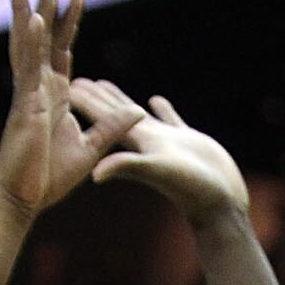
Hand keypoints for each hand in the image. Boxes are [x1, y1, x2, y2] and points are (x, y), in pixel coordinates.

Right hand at [0, 0, 131, 217]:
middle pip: (43, 34)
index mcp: (53, 95)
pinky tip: (35, 21)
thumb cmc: (49, 178)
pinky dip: (31, 44)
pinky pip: (27, 70)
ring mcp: (28, 93)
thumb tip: (138, 111)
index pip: (62, 49)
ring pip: (28, 43)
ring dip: (30, 10)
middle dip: (47, 1)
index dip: (68, 21)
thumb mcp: (92, 148)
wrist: (25, 199)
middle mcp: (38, 87)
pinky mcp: (25, 107)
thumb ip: (112, 127)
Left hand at [70, 82, 251, 223]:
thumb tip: (95, 174)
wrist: (220, 205)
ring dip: (120, 99)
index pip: (102, 118)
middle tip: (76, 79)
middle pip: (113, 113)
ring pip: (137, 114)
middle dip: (95, 97)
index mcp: (136, 144)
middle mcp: (147, 142)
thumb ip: (127, 166)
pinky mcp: (188, 140)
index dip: (84, 102)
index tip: (64, 84)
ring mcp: (167, 142)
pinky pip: (170, 119)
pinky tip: (155, 100)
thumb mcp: (157, 171)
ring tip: (106, 84)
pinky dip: (162, 109)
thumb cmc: (191, 189)